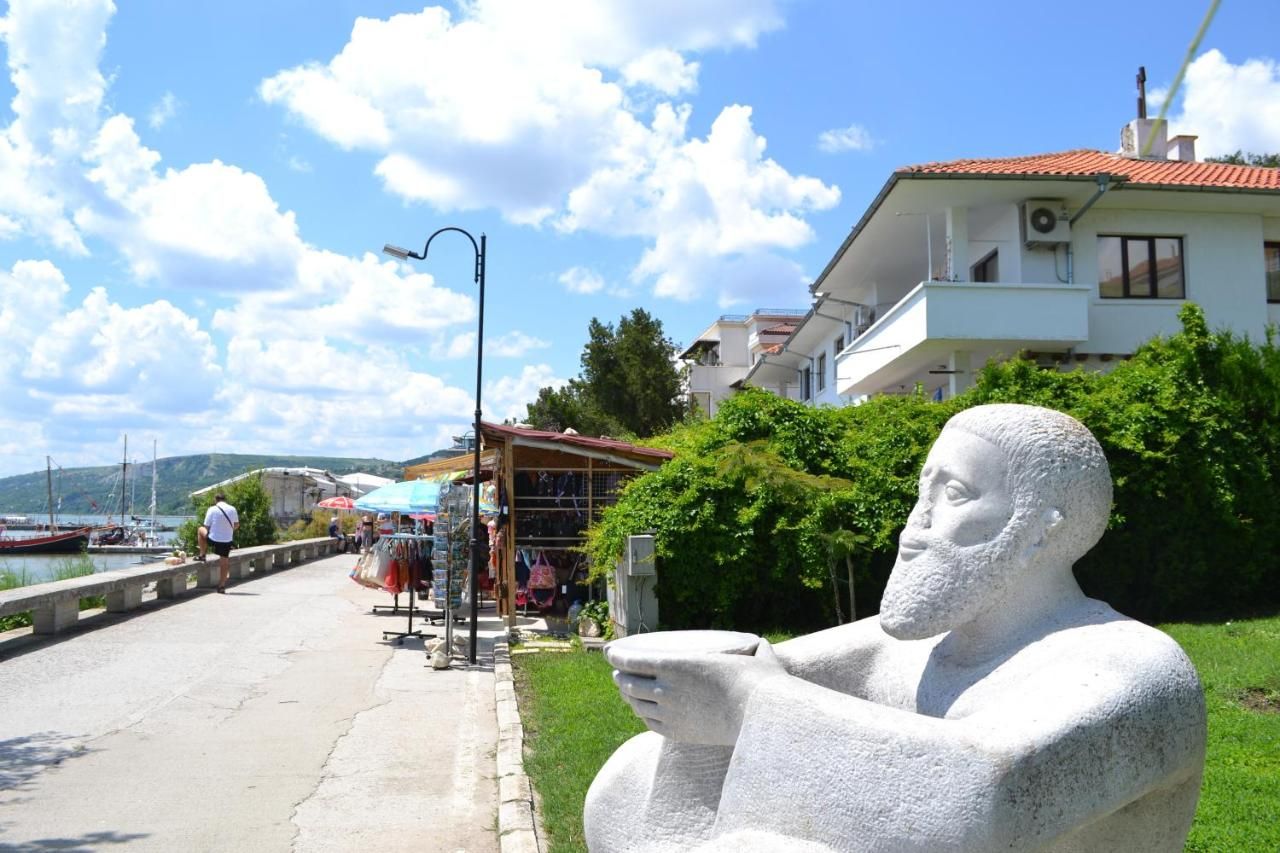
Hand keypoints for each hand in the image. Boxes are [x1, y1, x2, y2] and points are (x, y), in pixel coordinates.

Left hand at [608, 639, 785, 745]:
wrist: (759, 718)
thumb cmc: (759, 684)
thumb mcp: (755, 658)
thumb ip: (755, 650)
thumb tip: (765, 645)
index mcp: (677, 665)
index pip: (634, 660)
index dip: (618, 657)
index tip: (611, 653)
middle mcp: (667, 689)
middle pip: (629, 683)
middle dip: (620, 677)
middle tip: (618, 673)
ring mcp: (670, 713)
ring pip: (636, 704)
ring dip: (626, 695)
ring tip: (625, 690)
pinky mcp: (677, 732)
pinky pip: (650, 722)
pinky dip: (641, 714)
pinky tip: (641, 711)